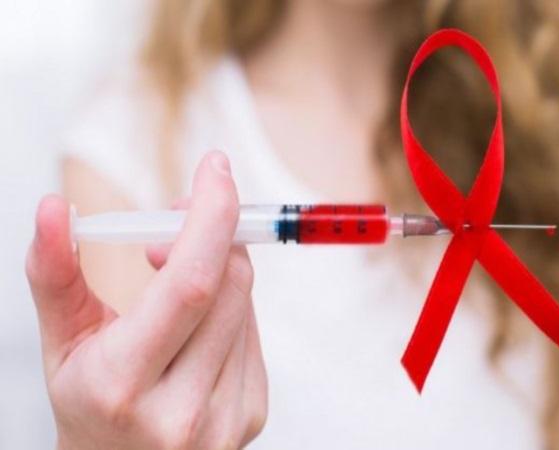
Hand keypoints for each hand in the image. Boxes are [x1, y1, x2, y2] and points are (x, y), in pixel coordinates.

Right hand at [26, 151, 266, 448]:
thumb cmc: (87, 402)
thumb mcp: (61, 343)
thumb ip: (54, 274)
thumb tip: (54, 208)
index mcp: (123, 385)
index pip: (190, 283)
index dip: (211, 217)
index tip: (215, 169)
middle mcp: (183, 410)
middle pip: (228, 283)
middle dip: (212, 232)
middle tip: (180, 216)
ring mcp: (225, 419)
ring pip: (244, 302)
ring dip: (218, 269)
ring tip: (176, 280)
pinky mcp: (252, 415)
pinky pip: (252, 330)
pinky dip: (229, 305)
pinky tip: (197, 323)